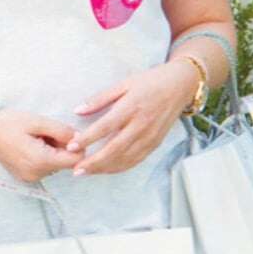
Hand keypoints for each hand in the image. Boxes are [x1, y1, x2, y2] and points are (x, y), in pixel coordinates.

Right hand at [0, 109, 83, 182]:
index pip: (74, 161)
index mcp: (41, 161)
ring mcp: (30, 178)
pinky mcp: (25, 177)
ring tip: (36, 137)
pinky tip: (31, 144)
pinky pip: (44, 167)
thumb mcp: (38, 122)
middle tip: (45, 132)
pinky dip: (44, 155)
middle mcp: (37, 174)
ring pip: (55, 164)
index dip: (76, 146)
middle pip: (65, 163)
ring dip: (53, 150)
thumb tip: (80, 139)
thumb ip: (62, 131)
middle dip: (62, 146)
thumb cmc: (9, 123)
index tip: (64, 132)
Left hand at [65, 62, 195, 175]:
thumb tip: (78, 110)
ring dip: (104, 168)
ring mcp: (150, 136)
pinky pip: (136, 160)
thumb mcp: (124, 83)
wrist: (181, 86)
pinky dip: (120, 168)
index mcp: (132, 107)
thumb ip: (100, 98)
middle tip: (76, 170)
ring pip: (125, 159)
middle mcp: (141, 124)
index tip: (71, 146)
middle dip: (94, 162)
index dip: (88, 138)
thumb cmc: (150, 82)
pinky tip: (106, 169)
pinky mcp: (155, 143)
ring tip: (86, 172)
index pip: (105, 126)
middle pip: (115, 148)